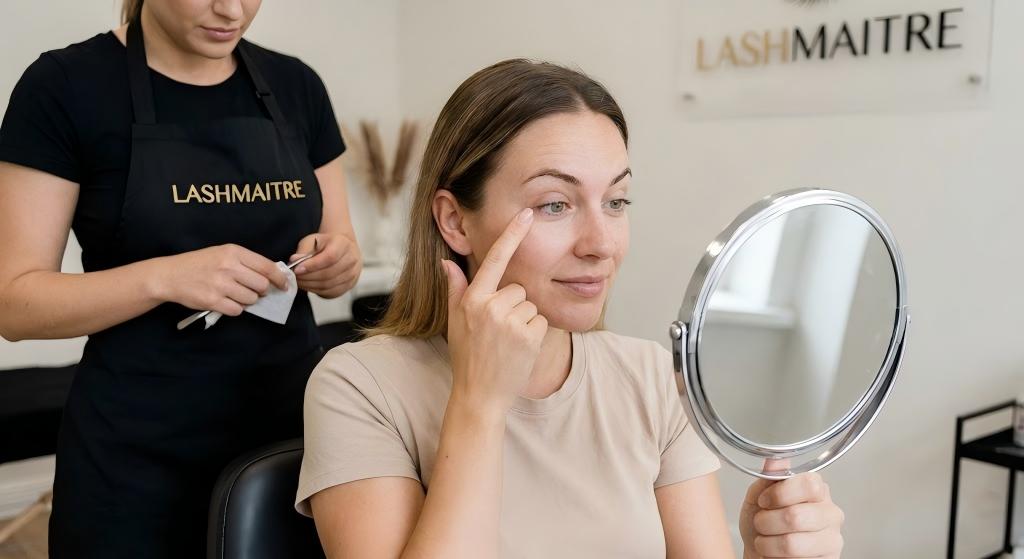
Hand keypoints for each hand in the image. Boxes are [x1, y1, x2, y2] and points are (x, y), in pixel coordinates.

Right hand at [156, 244, 288, 316]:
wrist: (170, 275)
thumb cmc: (199, 264)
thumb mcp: (222, 253)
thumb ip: (246, 261)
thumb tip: (272, 274)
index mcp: (233, 252)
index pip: (267, 267)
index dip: (280, 278)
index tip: (284, 285)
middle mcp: (228, 267)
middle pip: (262, 285)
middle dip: (262, 291)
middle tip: (254, 291)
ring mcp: (220, 284)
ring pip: (251, 299)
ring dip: (248, 300)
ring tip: (235, 294)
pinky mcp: (213, 301)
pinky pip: (237, 310)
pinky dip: (235, 308)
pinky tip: (226, 301)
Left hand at [289, 233, 361, 297]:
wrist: (343, 249)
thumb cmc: (326, 244)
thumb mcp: (313, 240)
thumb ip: (303, 250)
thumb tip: (294, 261)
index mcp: (343, 244)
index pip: (330, 257)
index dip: (312, 265)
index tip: (297, 269)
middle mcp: (352, 259)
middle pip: (329, 273)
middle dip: (308, 277)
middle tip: (295, 277)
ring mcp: (352, 274)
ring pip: (329, 285)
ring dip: (310, 285)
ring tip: (299, 281)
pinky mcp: (349, 285)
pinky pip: (331, 292)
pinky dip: (317, 291)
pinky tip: (308, 285)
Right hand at [442, 208, 545, 413]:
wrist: (480, 394)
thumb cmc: (467, 355)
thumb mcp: (455, 321)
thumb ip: (456, 289)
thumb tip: (447, 263)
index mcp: (472, 299)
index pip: (495, 259)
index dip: (511, 235)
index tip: (526, 215)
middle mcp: (491, 306)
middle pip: (518, 287)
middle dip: (513, 305)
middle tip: (499, 330)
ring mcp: (510, 321)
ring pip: (531, 305)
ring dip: (524, 320)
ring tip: (507, 342)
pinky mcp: (529, 335)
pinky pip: (541, 321)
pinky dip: (534, 333)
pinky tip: (519, 349)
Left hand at [740, 462, 843, 558]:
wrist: (760, 553)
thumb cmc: (763, 525)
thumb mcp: (758, 496)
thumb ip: (768, 477)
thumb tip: (776, 460)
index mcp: (817, 490)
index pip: (809, 484)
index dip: (779, 494)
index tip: (764, 501)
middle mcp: (830, 513)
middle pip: (796, 516)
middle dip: (766, 522)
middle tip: (761, 523)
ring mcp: (832, 540)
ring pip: (792, 543)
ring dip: (767, 544)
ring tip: (766, 541)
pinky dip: (775, 557)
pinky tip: (778, 554)